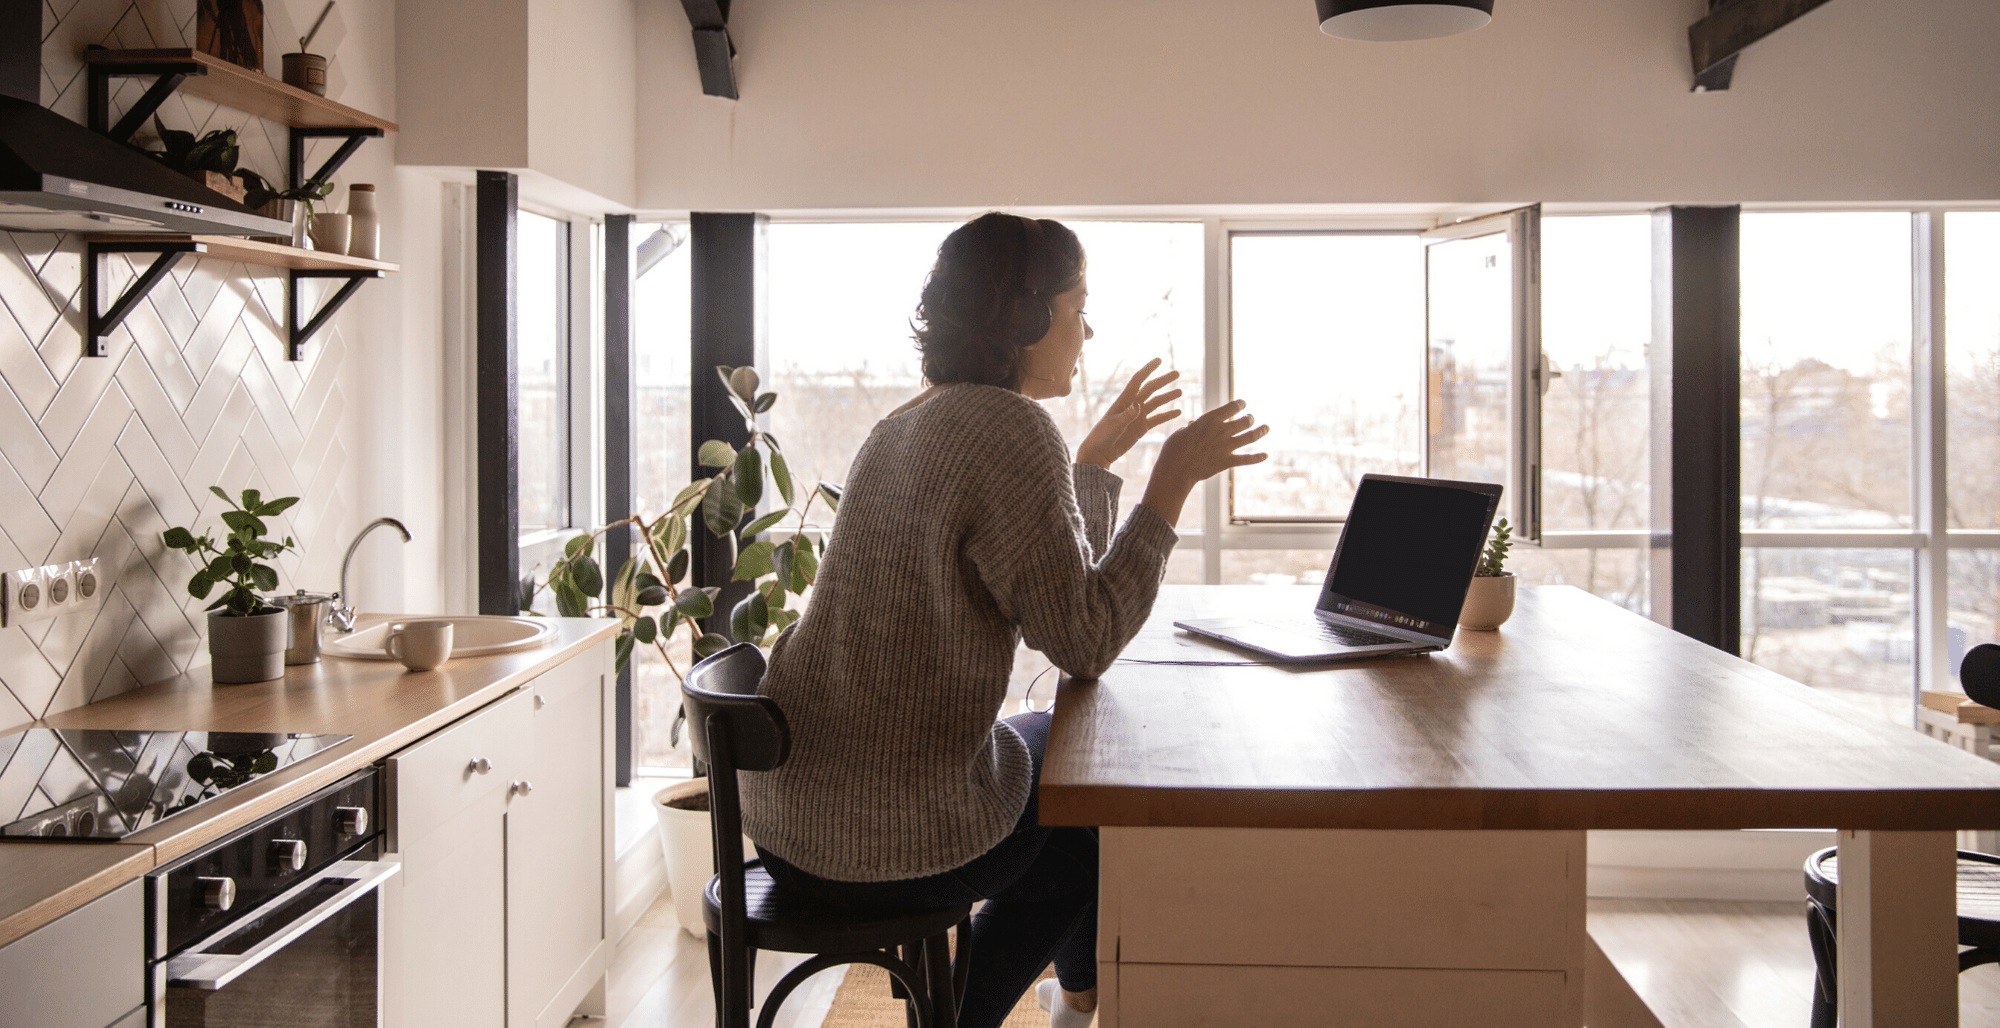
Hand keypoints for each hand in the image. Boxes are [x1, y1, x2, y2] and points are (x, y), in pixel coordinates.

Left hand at [1076, 359, 1184, 469]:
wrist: (1099, 452)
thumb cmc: (1102, 436)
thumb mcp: (1114, 425)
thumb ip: (1127, 416)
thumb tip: (1138, 406)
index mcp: (1124, 400)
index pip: (1138, 380)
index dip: (1148, 369)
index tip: (1159, 360)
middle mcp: (1132, 405)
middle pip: (1151, 389)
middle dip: (1163, 381)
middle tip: (1177, 373)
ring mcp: (1138, 416)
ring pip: (1156, 403)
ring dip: (1168, 397)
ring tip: (1180, 391)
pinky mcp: (1141, 428)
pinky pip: (1157, 419)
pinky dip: (1167, 415)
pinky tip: (1178, 411)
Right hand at [1139, 399, 1268, 525]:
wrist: (1176, 469)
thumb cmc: (1174, 449)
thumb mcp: (1182, 432)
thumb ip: (1193, 427)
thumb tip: (1194, 425)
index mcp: (1210, 420)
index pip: (1232, 407)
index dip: (1240, 404)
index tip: (1242, 404)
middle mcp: (1221, 430)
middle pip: (1245, 421)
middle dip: (1250, 418)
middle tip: (1250, 418)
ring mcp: (1226, 446)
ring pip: (1251, 436)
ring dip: (1261, 431)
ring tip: (1266, 428)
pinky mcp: (1227, 461)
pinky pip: (1247, 459)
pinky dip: (1258, 457)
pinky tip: (1266, 456)